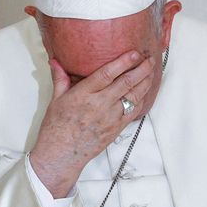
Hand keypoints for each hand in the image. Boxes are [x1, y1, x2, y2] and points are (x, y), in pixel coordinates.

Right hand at [29, 51, 154, 197]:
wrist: (61, 153)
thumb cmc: (56, 127)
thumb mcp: (56, 100)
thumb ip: (60, 78)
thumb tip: (55, 60)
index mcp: (84, 94)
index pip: (108, 73)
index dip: (124, 62)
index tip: (135, 53)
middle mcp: (99, 104)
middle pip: (126, 82)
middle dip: (141, 69)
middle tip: (150, 58)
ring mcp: (110, 117)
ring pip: (134, 96)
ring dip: (145, 82)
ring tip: (151, 71)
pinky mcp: (116, 128)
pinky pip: (133, 111)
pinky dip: (141, 99)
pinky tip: (144, 91)